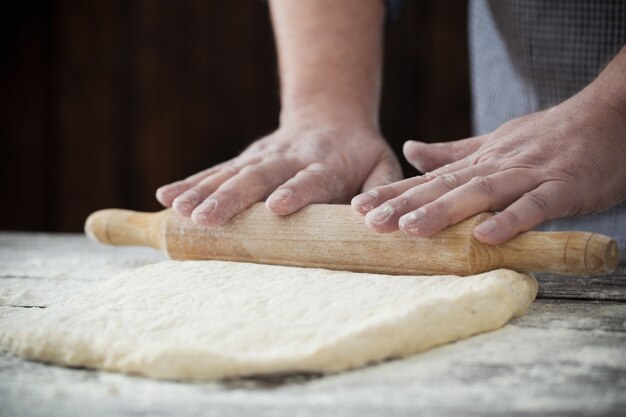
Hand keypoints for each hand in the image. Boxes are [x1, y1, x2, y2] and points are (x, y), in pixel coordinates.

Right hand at [157, 120, 400, 225]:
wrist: (330, 116)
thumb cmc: (359, 153)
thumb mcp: (382, 164)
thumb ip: (383, 188)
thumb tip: (374, 218)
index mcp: (326, 165)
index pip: (310, 179)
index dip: (296, 192)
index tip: (277, 207)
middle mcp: (289, 159)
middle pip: (258, 177)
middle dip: (230, 197)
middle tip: (205, 218)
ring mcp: (262, 157)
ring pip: (230, 173)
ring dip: (203, 191)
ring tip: (178, 210)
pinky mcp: (245, 159)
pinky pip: (215, 170)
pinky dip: (191, 182)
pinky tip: (165, 196)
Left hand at [351, 92, 625, 243]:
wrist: (608, 118)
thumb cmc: (550, 137)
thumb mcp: (494, 142)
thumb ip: (452, 151)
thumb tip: (410, 149)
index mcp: (479, 161)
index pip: (429, 179)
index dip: (394, 193)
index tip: (358, 207)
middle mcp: (496, 167)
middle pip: (445, 187)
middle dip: (405, 205)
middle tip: (370, 223)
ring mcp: (528, 176)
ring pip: (480, 193)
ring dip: (444, 211)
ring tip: (410, 230)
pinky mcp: (562, 188)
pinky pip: (535, 206)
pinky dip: (511, 220)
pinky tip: (485, 237)